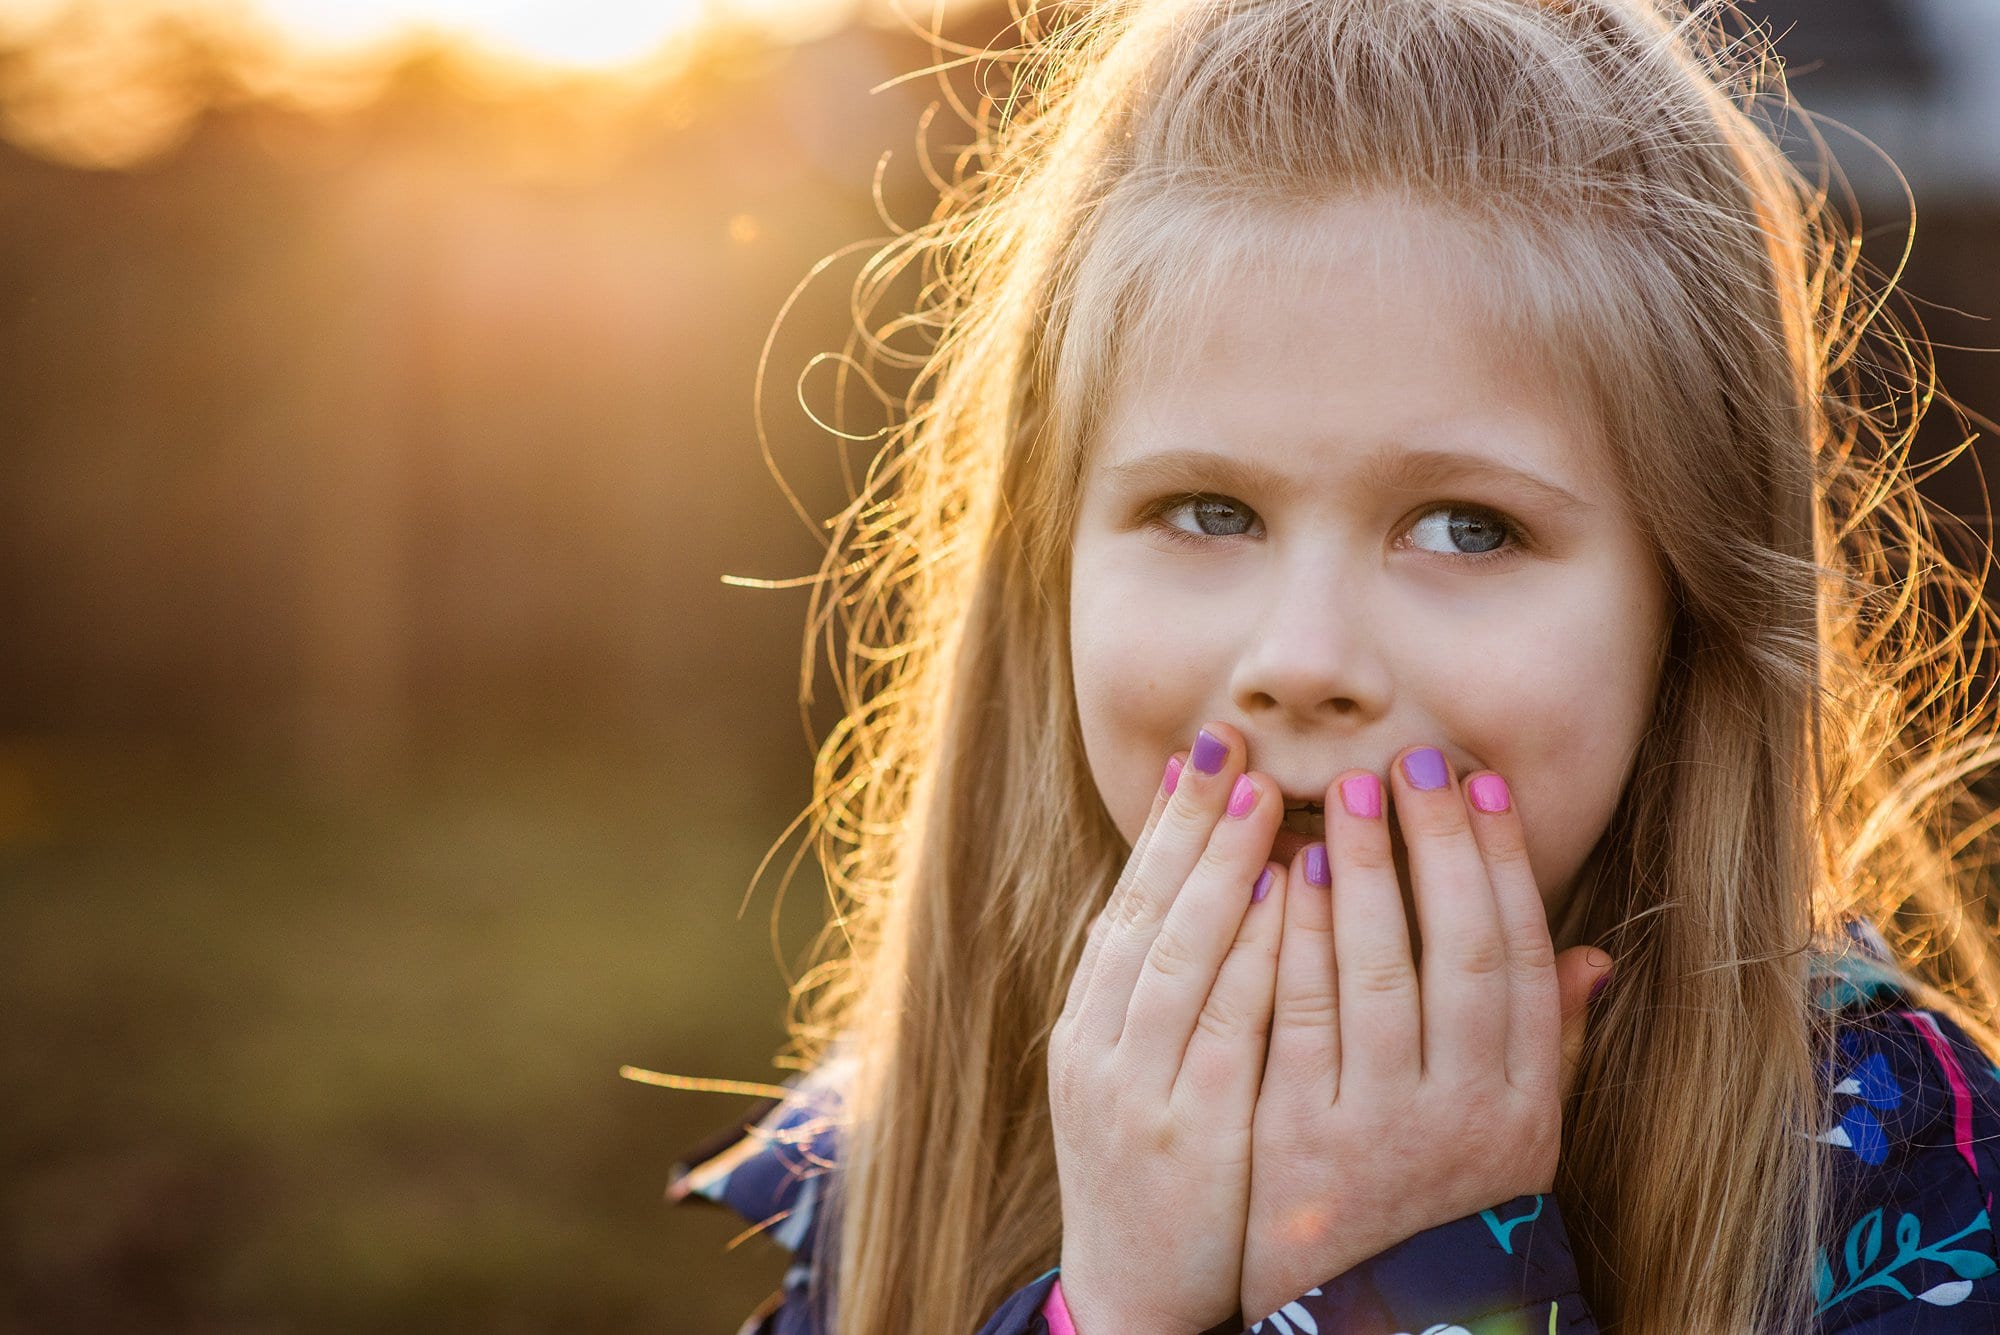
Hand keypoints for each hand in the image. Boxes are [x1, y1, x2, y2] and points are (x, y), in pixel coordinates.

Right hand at [1048, 722, 1288, 1334]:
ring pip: (1177, 955)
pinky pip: (1223, 1025)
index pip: (1128, 904)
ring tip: (1261, 795)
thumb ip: (1175, 995)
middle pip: (1145, 911)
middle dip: (1188, 822)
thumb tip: (1238, 900)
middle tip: (1230, 740)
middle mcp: (1098, 1045)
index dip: (1167, 826)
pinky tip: (1287, 901)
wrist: (1133, 1298)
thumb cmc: (1158, 1175)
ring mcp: (1135, 1088)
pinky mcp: (1186, 1130)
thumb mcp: (1144, 1079)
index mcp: (1089, 1026)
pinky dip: (1252, 955)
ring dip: (1220, 870)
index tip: (1205, 752)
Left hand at [1238, 747, 1611, 1321]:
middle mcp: (1465, 1117)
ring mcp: (1380, 1130)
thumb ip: (1546, 1047)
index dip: (1503, 866)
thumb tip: (1594, 956)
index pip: (1517, 959)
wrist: (1366, 1324)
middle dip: (1438, 846)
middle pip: (1458, 952)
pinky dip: (1294, 938)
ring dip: (1363, 872)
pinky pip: (1298, 1018)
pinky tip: (1283, 873)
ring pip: (1379, 974)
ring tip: (1346, 791)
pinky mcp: (1297, 1142)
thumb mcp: (1511, 1143)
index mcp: (1523, 1109)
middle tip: (1413, 760)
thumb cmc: (1433, 1208)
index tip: (1482, 786)